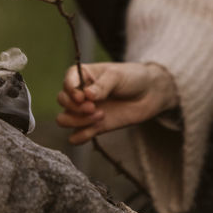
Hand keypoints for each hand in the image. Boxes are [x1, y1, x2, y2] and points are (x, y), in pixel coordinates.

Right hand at [56, 61, 179, 144]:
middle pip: (62, 101)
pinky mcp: (93, 127)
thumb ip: (102, 86)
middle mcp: (80, 93)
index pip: (67, 83)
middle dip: (75, 107)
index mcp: (82, 75)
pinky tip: (97, 128)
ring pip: (63, 120)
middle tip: (93, 107)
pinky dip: (81, 136)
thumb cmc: (133, 78)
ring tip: (99, 116)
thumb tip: (86, 96)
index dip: (70, 91)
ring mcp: (85, 111)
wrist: (150, 94)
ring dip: (77, 121)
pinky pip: (76, 137)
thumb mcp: (117, 76)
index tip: (82, 97)